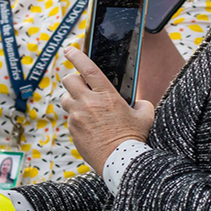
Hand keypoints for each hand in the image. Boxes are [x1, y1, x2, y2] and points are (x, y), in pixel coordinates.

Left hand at [60, 46, 154, 172]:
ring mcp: (77, 117)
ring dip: (72, 99)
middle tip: (80, 85)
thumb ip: (140, 103)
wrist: (121, 161)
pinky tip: (89, 127)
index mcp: (106, 95)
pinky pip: (70, 119)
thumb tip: (137, 101)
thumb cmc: (134, 138)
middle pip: (68, 80)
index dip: (76, 55)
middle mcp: (88, 103)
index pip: (87, 68)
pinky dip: (76, 119)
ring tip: (84, 107)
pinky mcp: (72, 131)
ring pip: (65, 99)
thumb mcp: (144, 116)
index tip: (69, 49)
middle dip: (73, 79)